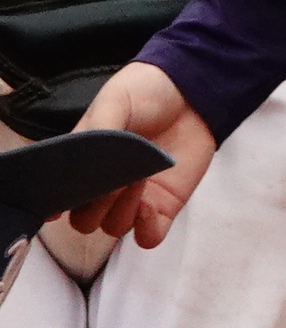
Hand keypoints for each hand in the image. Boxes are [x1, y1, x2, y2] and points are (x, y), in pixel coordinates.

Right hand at [70, 62, 214, 245]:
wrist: (190, 90)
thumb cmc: (145, 94)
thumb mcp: (113, 104)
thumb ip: (96, 134)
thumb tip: (89, 165)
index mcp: (81, 164)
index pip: (57, 198)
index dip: (53, 207)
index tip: (54, 206)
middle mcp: (103, 187)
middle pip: (84, 220)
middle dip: (94, 204)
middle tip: (112, 178)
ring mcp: (133, 198)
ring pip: (112, 227)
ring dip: (121, 209)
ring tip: (138, 177)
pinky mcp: (164, 206)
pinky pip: (148, 237)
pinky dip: (145, 229)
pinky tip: (148, 205)